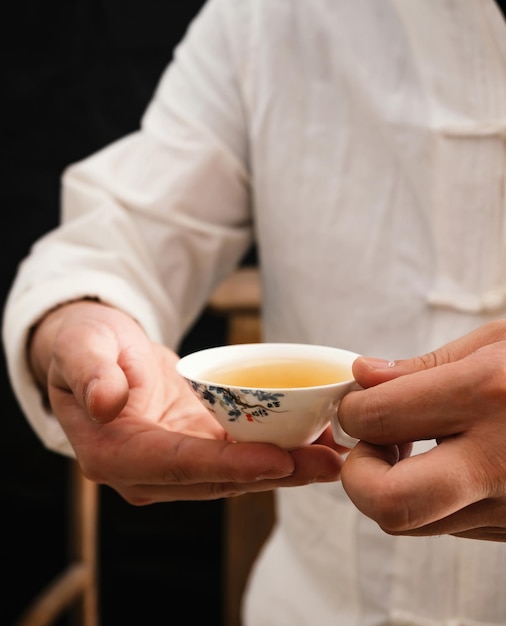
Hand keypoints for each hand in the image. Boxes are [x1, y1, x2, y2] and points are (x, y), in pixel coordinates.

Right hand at [29, 300, 344, 503]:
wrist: (96, 351)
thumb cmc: (85, 345)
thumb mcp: (81, 347)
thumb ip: (90, 373)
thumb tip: (107, 403)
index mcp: (113, 454)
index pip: (179, 463)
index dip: (231, 465)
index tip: (280, 459)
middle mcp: (145, 472)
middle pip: (218, 478)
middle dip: (276, 473)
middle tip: (329, 462)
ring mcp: (172, 466)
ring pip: (236, 475)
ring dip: (287, 468)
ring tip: (334, 456)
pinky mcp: (194, 450)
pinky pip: (238, 457)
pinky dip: (277, 452)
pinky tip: (313, 442)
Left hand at [338, 320, 505, 540]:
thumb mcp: (500, 341)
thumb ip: (426, 366)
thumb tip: (364, 378)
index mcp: (490, 394)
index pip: (375, 419)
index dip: (352, 410)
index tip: (359, 402)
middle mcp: (504, 460)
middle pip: (389, 504)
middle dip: (359, 475)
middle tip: (371, 444)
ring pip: (414, 523)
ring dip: (392, 487)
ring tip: (414, 446)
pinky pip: (453, 526)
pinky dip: (433, 499)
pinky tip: (454, 462)